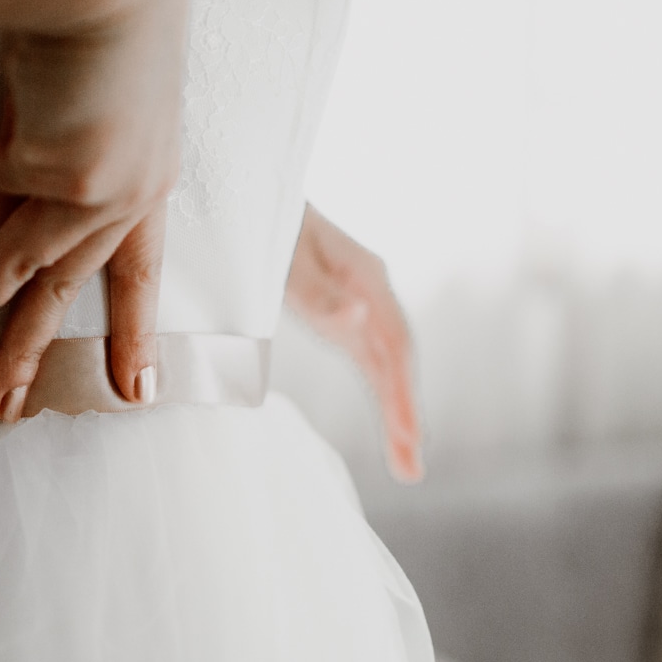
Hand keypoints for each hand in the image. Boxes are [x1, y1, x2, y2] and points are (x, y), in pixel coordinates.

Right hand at [0, 0, 186, 421]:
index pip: (139, 274)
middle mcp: (126, 194)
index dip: (134, 332)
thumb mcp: (96, 107)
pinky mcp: (48, 159)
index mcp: (147, 183)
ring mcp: (91, 184)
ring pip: (21, 264)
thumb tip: (14, 196)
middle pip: (71, 287)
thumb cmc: (112, 21)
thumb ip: (57, 159)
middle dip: (36, 352)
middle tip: (9, 409)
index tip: (137, 391)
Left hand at [285, 204, 423, 482]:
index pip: (394, 346)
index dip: (402, 395)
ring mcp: (359, 302)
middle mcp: (371, 291)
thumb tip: (357, 321)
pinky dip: (380, 392)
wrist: (251, 192)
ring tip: (406, 466)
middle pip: (398, 360)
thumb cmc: (265, 220)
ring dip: (397, 410)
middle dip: (406, 414)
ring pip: (386, 363)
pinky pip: (368, 358)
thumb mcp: (284, 256)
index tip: (408, 439)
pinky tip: (391, 423)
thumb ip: (317, 291)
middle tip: (410, 469)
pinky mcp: (342, 311)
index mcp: (365, 277)